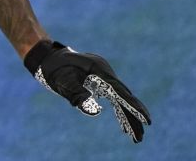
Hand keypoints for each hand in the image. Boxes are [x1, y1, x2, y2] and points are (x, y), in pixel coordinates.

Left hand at [24, 39, 151, 142]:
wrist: (48, 57)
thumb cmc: (54, 68)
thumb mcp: (62, 81)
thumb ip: (77, 94)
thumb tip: (95, 112)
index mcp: (99, 70)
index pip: (121, 92)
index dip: (134, 107)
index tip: (146, 120)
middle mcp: (105, 73)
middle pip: (123, 98)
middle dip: (133, 118)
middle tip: (140, 138)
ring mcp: (103, 77)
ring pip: (119, 99)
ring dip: (126, 117)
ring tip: (135, 138)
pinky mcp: (99, 81)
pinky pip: (112, 98)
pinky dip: (118, 111)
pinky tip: (122, 126)